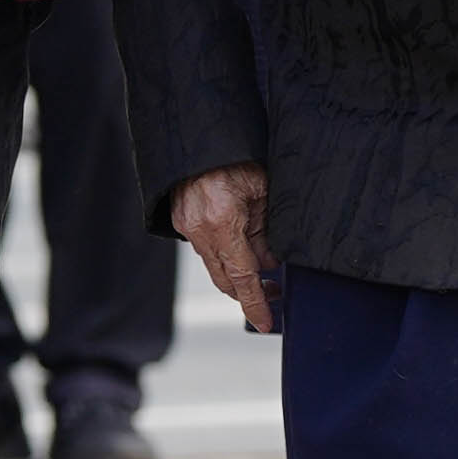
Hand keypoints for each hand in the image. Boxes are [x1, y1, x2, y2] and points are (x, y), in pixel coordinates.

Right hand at [171, 164, 275, 332]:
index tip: (266, 323)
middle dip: (249, 292)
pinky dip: (225, 254)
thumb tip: (271, 262)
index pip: (243, 277)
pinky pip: (206, 248)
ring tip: (264, 269)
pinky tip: (243, 248)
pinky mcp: (182, 221)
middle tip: (275, 294)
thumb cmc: (236, 158)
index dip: (256, 303)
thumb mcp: (262, 192)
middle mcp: (201, 230)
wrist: (199, 135)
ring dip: (237, 272)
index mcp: (224, 222)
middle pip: (225, 280)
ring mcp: (188, 226)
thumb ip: (265, 231)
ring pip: (215, 266)